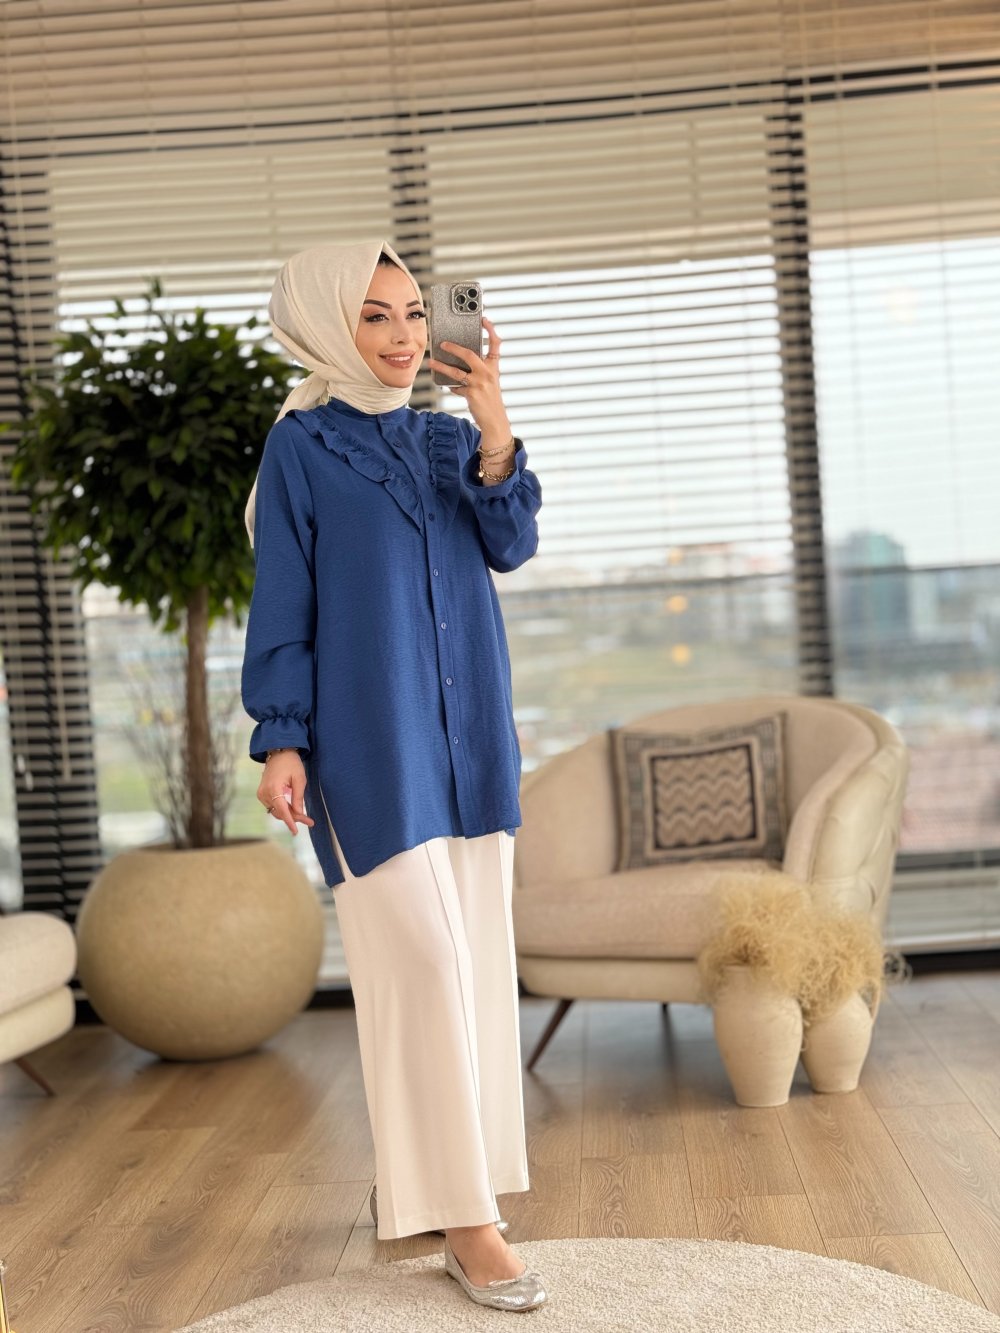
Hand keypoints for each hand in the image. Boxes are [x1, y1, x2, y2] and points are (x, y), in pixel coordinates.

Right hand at [258, 752, 314, 834]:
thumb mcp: (299, 779)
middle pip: (280, 812)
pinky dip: (283, 809)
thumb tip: (299, 813)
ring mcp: (261, 794)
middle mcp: (264, 793)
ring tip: (304, 816)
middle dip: (294, 818)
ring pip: (276, 811)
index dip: (290, 821)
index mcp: (273, 788)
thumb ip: (298, 797)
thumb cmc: (291, 764)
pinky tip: (293, 808)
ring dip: (289, 814)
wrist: (278, 753)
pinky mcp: (261, 794)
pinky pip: (273, 806)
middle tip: (310, 821)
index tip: (295, 832)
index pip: (282, 810)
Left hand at [427, 315, 508, 432]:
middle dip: (454, 348)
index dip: (491, 330)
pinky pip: (456, 387)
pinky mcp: (471, 394)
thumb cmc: (491, 399)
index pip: (495, 344)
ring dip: (442, 366)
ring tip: (432, 362)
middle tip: (442, 344)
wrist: (495, 419)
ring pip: (456, 371)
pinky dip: (452, 387)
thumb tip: (460, 361)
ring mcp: (479, 383)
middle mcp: (488, 373)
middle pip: (469, 354)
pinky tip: (449, 386)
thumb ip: (479, 369)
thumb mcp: (490, 380)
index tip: (484, 319)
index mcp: (494, 367)